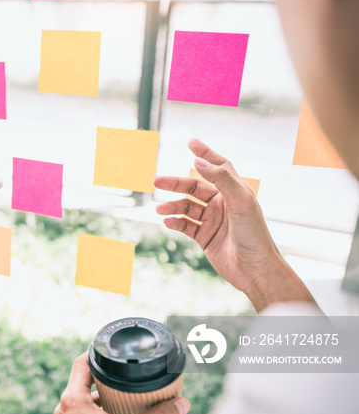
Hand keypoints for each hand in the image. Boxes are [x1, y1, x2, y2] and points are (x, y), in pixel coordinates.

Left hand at [54, 353, 188, 413]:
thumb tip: (182, 404)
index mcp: (72, 400)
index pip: (82, 363)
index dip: (97, 353)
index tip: (114, 351)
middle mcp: (65, 410)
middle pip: (86, 383)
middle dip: (108, 381)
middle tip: (129, 378)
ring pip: (87, 404)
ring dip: (105, 401)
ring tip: (128, 399)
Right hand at [154, 139, 314, 311]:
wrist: (255, 270)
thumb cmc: (255, 235)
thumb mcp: (241, 202)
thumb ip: (221, 178)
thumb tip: (198, 161)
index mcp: (234, 191)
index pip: (218, 166)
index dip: (205, 154)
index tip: (190, 143)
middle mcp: (222, 204)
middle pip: (194, 187)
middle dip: (175, 184)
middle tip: (157, 181)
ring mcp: (212, 220)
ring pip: (186, 207)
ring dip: (172, 206)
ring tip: (160, 210)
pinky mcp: (205, 237)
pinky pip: (185, 225)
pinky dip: (174, 222)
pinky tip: (167, 222)